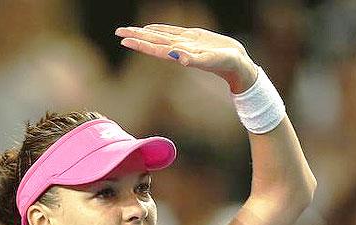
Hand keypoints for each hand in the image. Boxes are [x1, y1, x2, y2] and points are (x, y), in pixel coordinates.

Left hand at [115, 24, 257, 92]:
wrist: (238, 65)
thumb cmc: (226, 65)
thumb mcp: (211, 60)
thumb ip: (195, 60)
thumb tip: (178, 58)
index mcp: (180, 54)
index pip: (155, 47)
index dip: (139, 43)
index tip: (124, 40)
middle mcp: (179, 49)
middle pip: (152, 41)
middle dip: (135, 36)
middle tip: (118, 32)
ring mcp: (185, 43)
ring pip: (160, 36)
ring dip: (144, 33)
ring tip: (129, 30)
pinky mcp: (193, 37)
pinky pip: (171, 31)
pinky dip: (159, 29)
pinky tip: (151, 28)